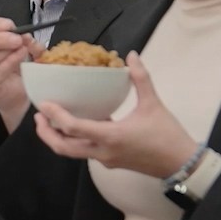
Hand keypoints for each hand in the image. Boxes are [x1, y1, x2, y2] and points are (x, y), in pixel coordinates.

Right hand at [0, 18, 33, 126]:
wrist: (11, 94)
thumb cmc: (3, 68)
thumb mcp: (2, 47)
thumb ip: (8, 36)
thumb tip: (19, 32)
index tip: (9, 25)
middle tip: (17, 36)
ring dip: (8, 49)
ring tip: (22, 46)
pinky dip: (12, 60)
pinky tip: (22, 53)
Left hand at [34, 51, 197, 178]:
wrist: (182, 164)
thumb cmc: (167, 135)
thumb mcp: (154, 104)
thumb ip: (141, 78)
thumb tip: (131, 55)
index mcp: (111, 136)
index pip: (74, 128)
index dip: (55, 116)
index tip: (44, 104)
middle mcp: (103, 151)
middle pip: (64, 148)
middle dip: (46, 134)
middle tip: (38, 116)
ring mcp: (105, 160)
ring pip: (72, 153)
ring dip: (58, 139)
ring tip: (50, 121)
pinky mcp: (110, 162)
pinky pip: (84, 152)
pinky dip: (73, 141)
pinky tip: (76, 125)